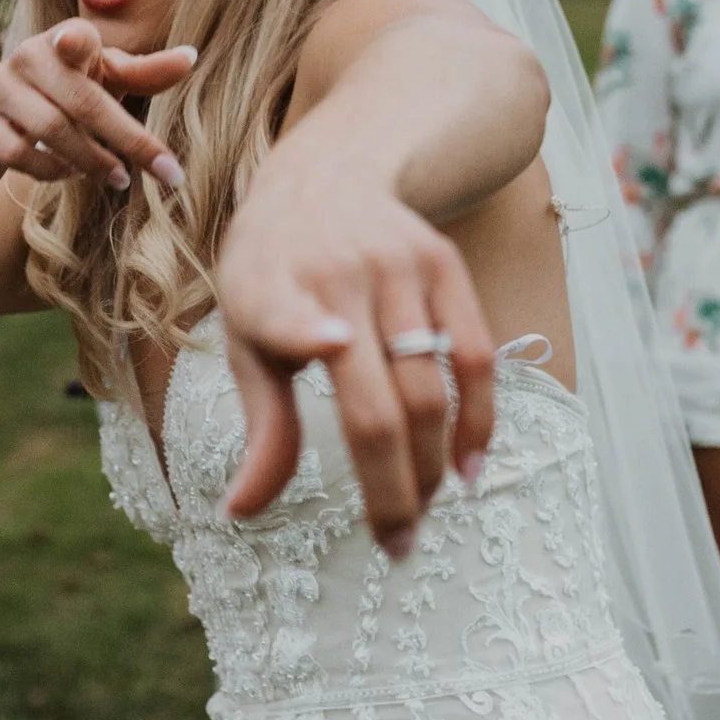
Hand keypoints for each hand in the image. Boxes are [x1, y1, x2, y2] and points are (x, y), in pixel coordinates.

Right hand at [0, 19, 195, 187]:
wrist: (0, 113)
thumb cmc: (70, 89)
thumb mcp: (107, 78)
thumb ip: (145, 72)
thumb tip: (191, 58)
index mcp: (66, 37)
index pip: (78, 41)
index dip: (78, 43)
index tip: (76, 43)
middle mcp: (28, 55)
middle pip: (82, 101)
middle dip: (129, 140)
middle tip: (167, 173)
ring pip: (49, 130)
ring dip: (91, 160)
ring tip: (118, 178)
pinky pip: (17, 154)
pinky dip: (50, 171)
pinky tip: (72, 174)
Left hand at [214, 146, 496, 559]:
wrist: (325, 176)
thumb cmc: (274, 274)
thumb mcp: (246, 334)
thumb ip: (261, 423)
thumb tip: (242, 513)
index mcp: (269, 287)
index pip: (285, 312)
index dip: (305, 329)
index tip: (332, 344)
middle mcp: (336, 273)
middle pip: (378, 400)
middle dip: (391, 487)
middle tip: (395, 544)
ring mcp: (399, 267)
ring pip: (429, 388)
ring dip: (432, 466)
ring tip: (422, 511)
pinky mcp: (445, 264)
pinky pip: (476, 355)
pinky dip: (478, 419)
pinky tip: (468, 466)